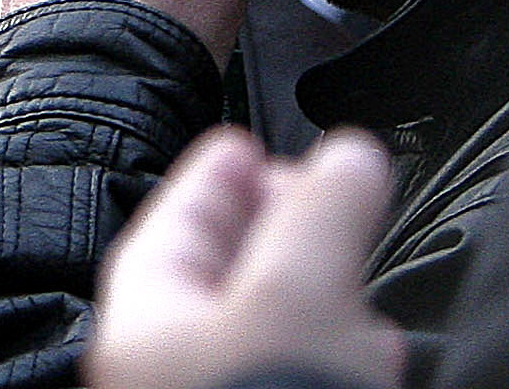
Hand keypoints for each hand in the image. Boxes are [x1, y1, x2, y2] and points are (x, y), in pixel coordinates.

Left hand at [88, 128, 406, 388]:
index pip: (178, 216)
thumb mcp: (299, 294)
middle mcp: (164, 364)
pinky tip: (363, 350)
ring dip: (310, 291)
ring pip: (258, 325)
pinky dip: (323, 347)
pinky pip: (286, 367)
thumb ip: (322, 213)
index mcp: (146, 318)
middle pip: (221, 269)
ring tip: (352, 271)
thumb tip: (350, 154)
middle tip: (323, 195)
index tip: (247, 142)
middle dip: (280, 225)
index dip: (221, 172)